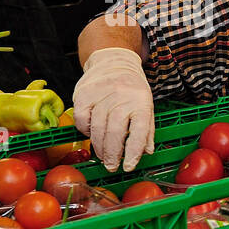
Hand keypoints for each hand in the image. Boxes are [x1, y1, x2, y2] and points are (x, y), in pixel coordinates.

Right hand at [72, 47, 154, 172]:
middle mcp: (121, 97)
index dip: (133, 152)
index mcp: (141, 102)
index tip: (128, 167)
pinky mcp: (83, 94)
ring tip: (103, 157)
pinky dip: (85, 131)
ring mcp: (101, 94)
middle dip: (112, 154)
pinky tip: (91, 134)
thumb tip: (146, 152)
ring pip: (97, 128)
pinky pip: (81, 119)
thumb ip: (146, 130)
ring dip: (99, 147)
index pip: (139, 131)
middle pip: (114, 131)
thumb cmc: (132, 88)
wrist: (113, 61)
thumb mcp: (147, 106)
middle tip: (111, 166)